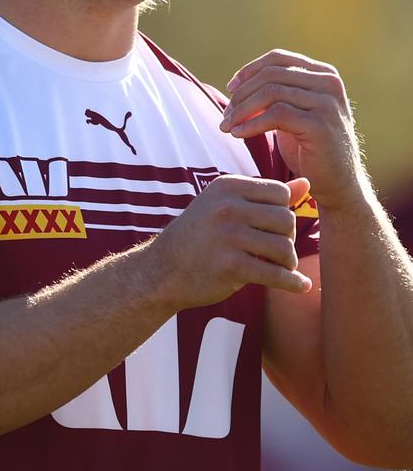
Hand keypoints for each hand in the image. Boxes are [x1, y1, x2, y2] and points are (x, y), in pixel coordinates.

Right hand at [155, 174, 311, 310]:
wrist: (162, 270)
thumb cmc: (200, 236)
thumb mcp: (226, 206)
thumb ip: (266, 196)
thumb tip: (308, 183)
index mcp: (227, 186)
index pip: (280, 193)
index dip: (284, 212)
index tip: (272, 229)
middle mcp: (228, 207)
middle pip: (286, 219)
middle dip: (288, 238)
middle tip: (276, 252)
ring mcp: (228, 236)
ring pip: (284, 247)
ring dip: (288, 262)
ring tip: (279, 268)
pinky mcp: (230, 266)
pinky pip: (276, 275)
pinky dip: (292, 283)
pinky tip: (300, 287)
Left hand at [220, 49, 364, 210]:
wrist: (338, 184)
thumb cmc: (310, 149)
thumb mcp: (295, 112)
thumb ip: (277, 93)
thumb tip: (238, 83)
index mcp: (323, 74)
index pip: (277, 58)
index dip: (249, 71)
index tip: (231, 88)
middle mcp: (329, 83)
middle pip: (270, 75)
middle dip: (241, 94)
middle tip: (225, 115)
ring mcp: (327, 103)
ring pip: (271, 93)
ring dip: (242, 110)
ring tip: (228, 126)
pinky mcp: (320, 125)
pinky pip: (276, 115)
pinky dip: (251, 124)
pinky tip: (239, 134)